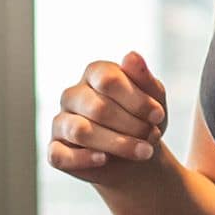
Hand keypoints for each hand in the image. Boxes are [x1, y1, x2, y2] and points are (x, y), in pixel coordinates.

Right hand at [47, 52, 168, 180]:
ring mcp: (61, 122)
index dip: (136, 99)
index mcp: (94, 74)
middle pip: (97, 108)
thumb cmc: (145, 121)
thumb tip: (132, 56)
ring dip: (117, 144)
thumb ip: (144, 79)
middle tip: (152, 136)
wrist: (139, 157)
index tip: (158, 115)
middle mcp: (73, 95)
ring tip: (143, 152)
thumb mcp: (154, 100)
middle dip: (132, 126)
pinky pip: (60, 155)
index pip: (107, 80)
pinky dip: (84, 158)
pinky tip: (104, 159)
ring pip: (80, 132)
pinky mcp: (56, 150)